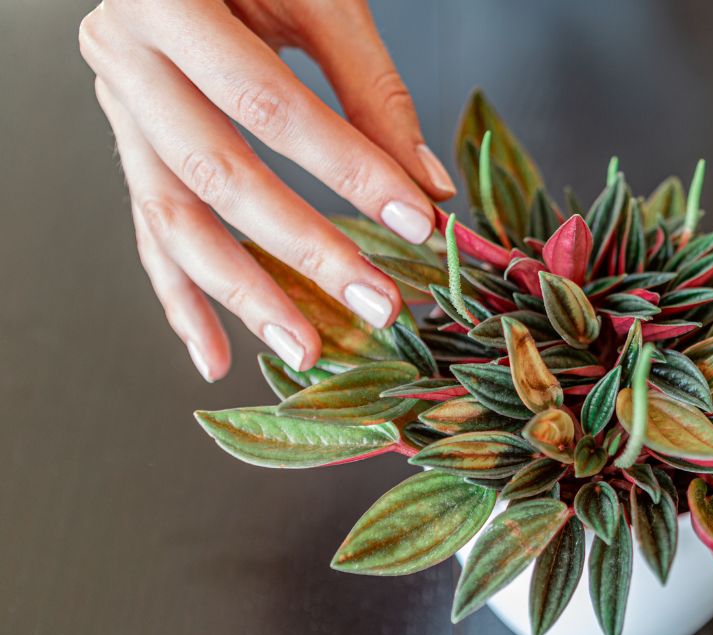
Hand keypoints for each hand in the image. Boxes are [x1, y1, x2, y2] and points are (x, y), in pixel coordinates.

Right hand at [79, 0, 454, 380]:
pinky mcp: (128, 143)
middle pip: (219, 175)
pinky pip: (150, 231)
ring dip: (242, 294)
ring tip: (302, 349)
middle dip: (304, 250)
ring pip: (174, 219)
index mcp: (168, 3)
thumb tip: (429, 189)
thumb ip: (371, 88)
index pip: (270, 108)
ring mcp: (117, 105)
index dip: (348, 171)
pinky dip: (183, 298)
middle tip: (374, 305)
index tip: (416, 222)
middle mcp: (125, 57)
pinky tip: (215, 354)